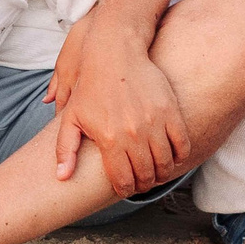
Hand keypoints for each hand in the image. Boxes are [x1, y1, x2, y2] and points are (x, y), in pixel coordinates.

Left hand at [47, 14, 188, 198]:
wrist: (114, 53)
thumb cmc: (90, 86)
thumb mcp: (70, 117)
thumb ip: (65, 149)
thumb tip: (62, 177)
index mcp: (109, 139)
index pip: (123, 180)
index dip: (125, 190)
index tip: (125, 188)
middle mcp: (133, 134)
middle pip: (145, 175)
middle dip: (143, 184)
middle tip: (141, 182)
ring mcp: (154, 123)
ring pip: (165, 163)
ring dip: (162, 173)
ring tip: (155, 171)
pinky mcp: (170, 111)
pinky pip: (182, 144)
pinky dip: (180, 155)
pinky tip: (171, 156)